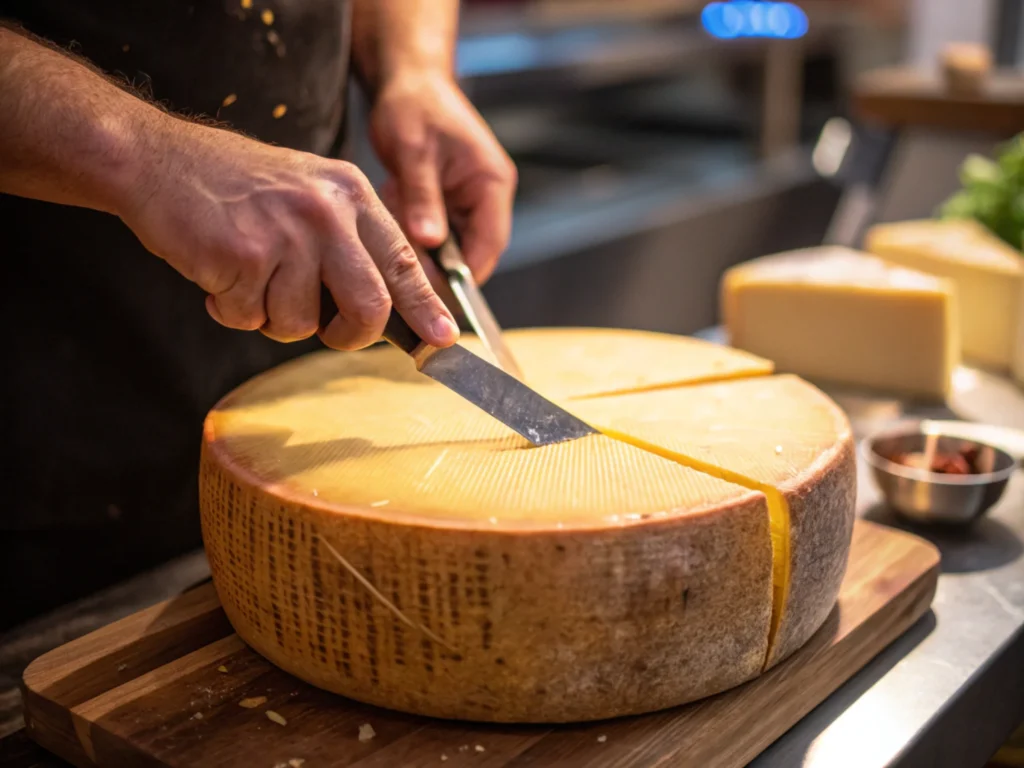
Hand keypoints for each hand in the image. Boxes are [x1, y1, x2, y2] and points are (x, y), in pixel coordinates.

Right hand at [116, 118, 458, 350]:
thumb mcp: (309, 195)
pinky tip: (219, 272)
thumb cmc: (234, 187)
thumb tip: (384, 308)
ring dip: (270, 316)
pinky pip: (250, 318)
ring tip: (249, 275)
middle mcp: (327, 212)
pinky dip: (230, 309)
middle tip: (328, 331)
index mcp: (350, 195)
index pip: (404, 260)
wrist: (156, 160)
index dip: (425, 306)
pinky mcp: (244, 255)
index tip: (443, 338)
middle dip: (349, 335)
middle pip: (369, 306)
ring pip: (301, 323)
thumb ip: (349, 244)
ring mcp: (287, 233)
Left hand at [369, 73, 516, 283]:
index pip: (490, 244)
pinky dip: (412, 225)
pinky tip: (395, 198)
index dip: (465, 273)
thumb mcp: (414, 153)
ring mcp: (468, 201)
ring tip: (397, 200)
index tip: (430, 287)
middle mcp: (487, 196)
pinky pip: (433, 231)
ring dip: (419, 237)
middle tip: (400, 242)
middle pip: (470, 251)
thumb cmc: (414, 105)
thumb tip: (430, 243)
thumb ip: (423, 199)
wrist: (406, 80)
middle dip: (433, 255)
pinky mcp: (448, 202)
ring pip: (448, 246)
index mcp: (492, 183)